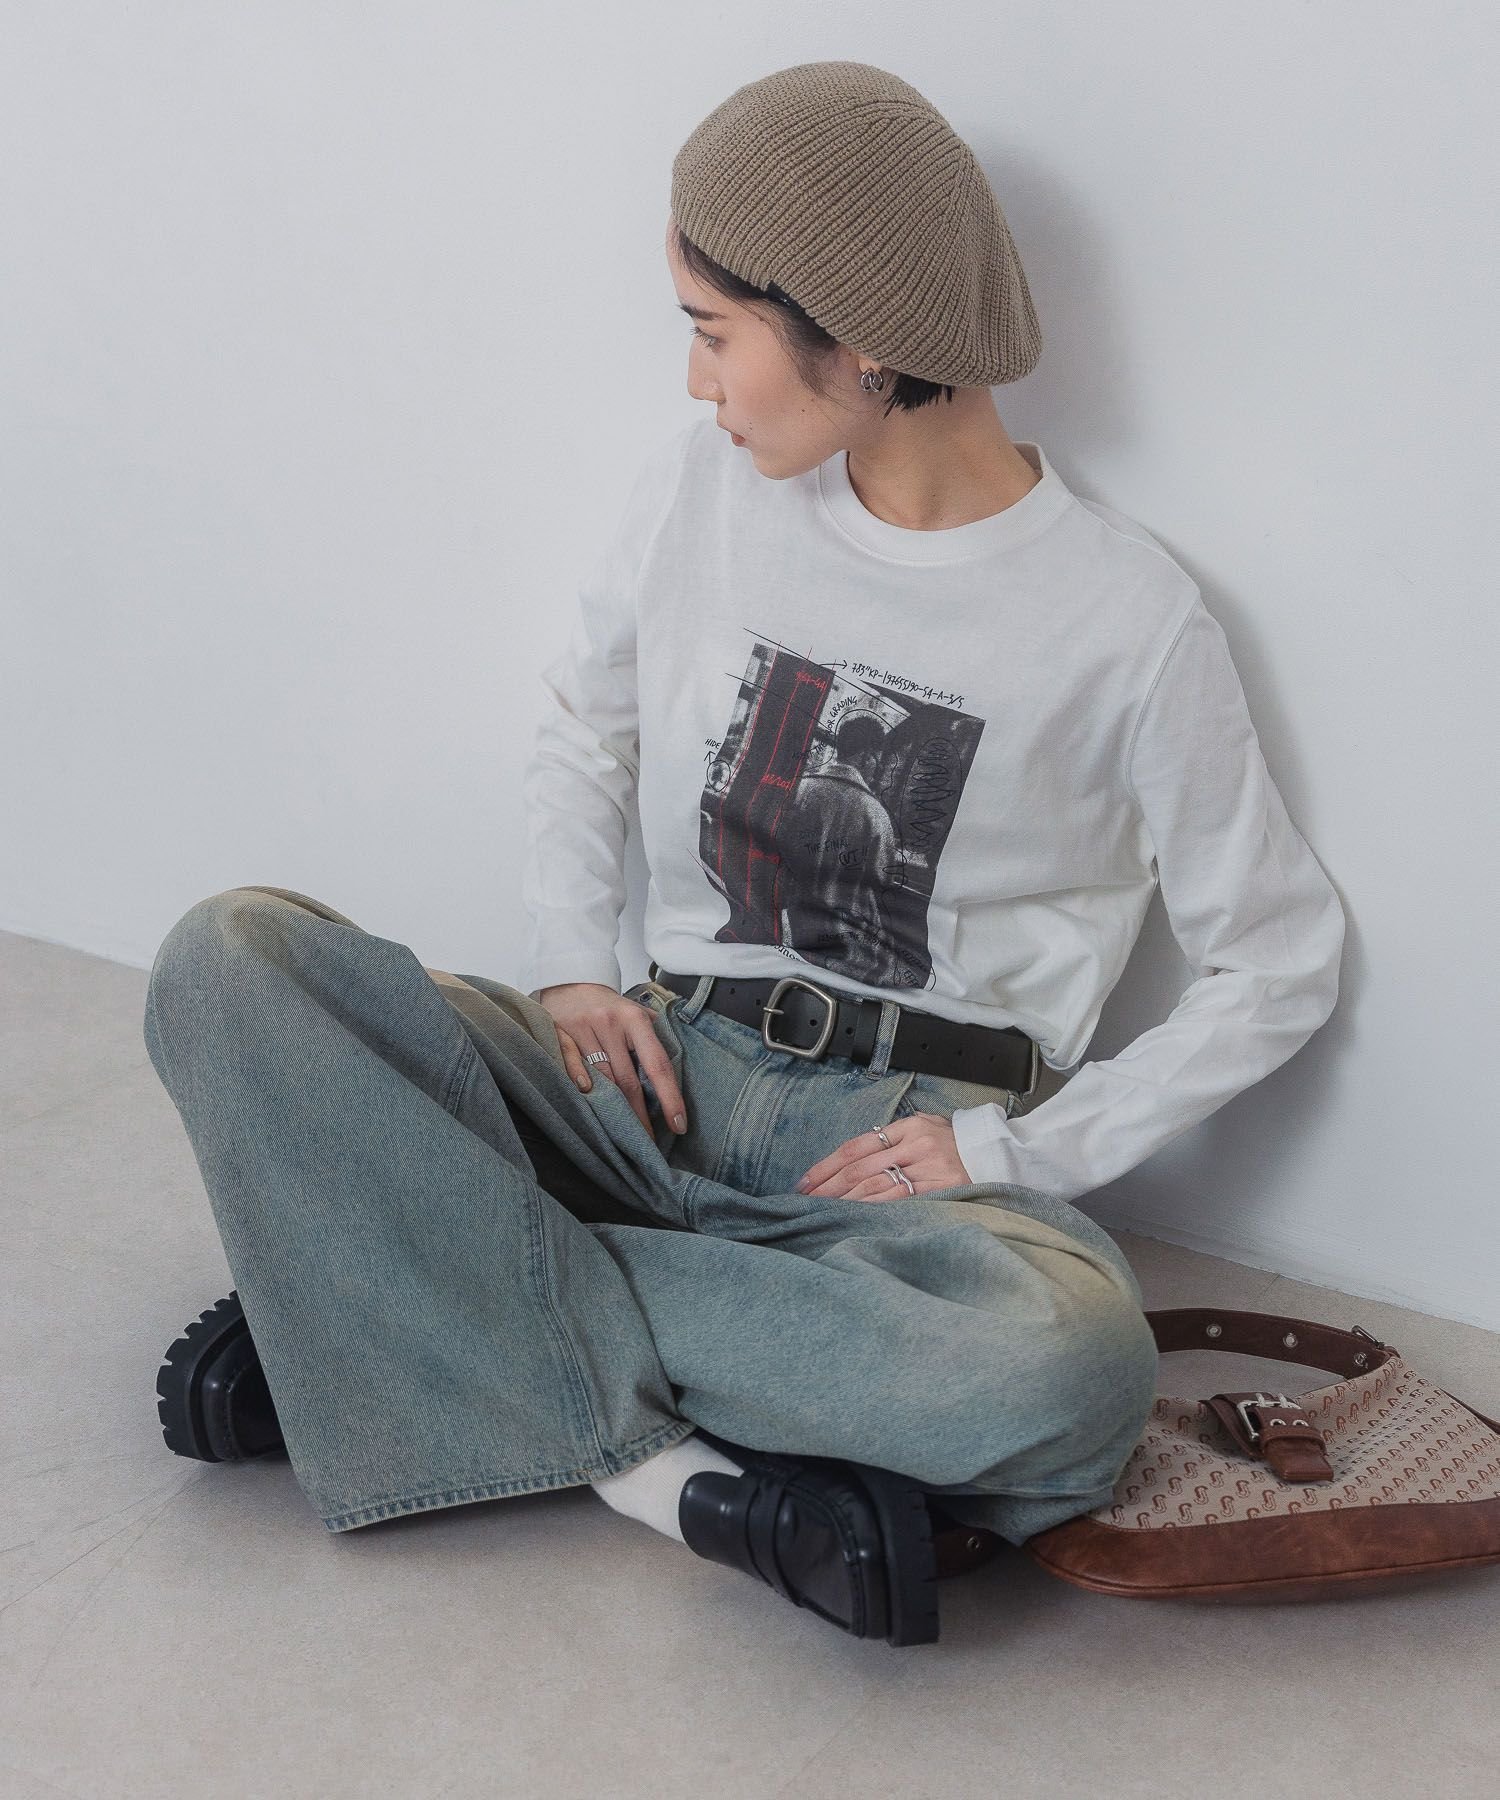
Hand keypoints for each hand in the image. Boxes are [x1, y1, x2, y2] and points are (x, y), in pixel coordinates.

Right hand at [536, 982, 688, 1140]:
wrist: (570, 981)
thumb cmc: (609, 1006)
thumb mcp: (636, 1013)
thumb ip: (654, 1038)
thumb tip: (675, 1075)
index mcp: (634, 1019)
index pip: (657, 1063)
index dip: (670, 1096)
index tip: (678, 1123)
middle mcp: (609, 1023)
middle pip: (627, 1079)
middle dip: (640, 1116)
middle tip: (648, 1143)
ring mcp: (582, 1028)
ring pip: (601, 1077)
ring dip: (613, 1109)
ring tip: (623, 1136)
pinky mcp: (558, 1031)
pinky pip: (570, 1061)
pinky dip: (578, 1079)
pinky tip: (588, 1098)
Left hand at [794, 1111, 971, 1200]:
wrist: (1000, 1153)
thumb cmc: (958, 1143)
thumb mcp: (928, 1126)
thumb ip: (896, 1137)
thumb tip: (860, 1155)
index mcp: (908, 1126)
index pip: (856, 1146)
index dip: (827, 1165)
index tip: (806, 1181)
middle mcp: (916, 1144)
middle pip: (860, 1167)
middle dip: (828, 1186)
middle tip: (805, 1201)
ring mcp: (929, 1167)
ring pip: (876, 1185)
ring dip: (845, 1200)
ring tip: (824, 1211)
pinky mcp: (941, 1189)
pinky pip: (900, 1200)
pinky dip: (873, 1208)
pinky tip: (855, 1215)